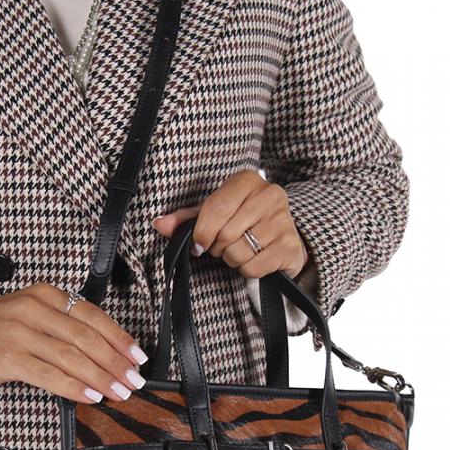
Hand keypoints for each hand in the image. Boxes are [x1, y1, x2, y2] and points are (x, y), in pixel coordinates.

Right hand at [0, 282, 148, 404]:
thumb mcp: (28, 312)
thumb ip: (60, 325)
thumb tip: (100, 352)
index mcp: (46, 295)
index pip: (93, 315)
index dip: (119, 338)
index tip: (138, 357)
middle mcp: (36, 309)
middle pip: (88, 338)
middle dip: (116, 363)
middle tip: (135, 381)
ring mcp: (21, 332)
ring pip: (73, 357)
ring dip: (101, 378)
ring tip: (119, 392)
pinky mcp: (8, 357)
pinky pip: (49, 375)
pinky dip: (74, 387)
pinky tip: (90, 397)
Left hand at [151, 170, 308, 278]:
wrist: (285, 236)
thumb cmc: (244, 221)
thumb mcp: (215, 213)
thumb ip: (186, 219)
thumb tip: (159, 224)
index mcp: (248, 180)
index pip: (216, 209)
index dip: (202, 231)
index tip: (198, 243)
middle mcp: (270, 195)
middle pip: (225, 234)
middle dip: (218, 246)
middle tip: (224, 244)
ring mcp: (283, 221)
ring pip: (237, 252)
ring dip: (232, 258)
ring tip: (241, 248)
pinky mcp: (290, 247)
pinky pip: (253, 267)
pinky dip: (247, 269)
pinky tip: (255, 257)